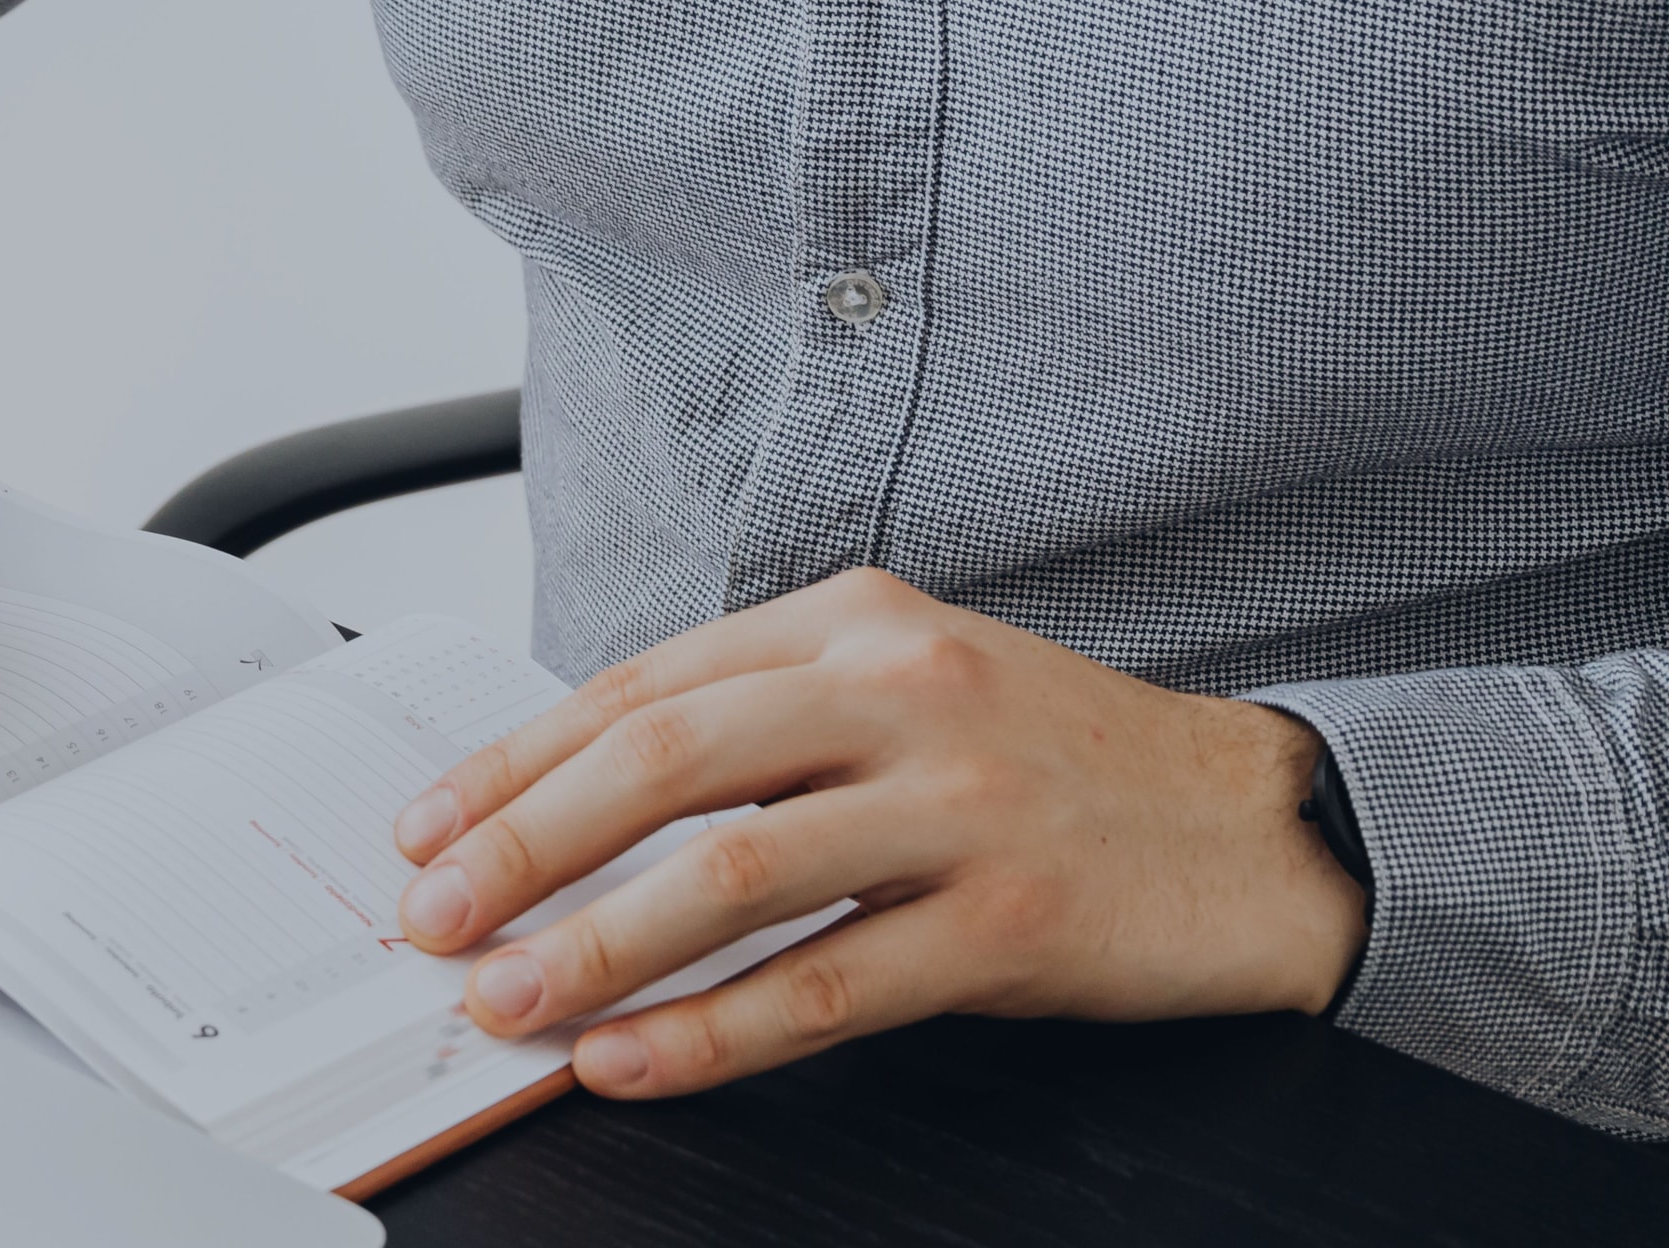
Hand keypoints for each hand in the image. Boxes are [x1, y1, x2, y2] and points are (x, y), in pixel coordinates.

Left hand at [389, 567, 1367, 1097]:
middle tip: (432, 919)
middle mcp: (896, 693)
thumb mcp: (902, 688)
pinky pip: (826, 985)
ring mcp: (957, 804)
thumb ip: (757, 723)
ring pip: (729, 873)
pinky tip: (634, 1059)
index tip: (424, 829)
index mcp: (850, 624)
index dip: (514, 764)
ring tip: (507, 1000)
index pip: (637, 687)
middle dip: (521, 845)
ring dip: (595, 946)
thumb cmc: (1050, 762)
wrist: (1259, 825)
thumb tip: (569, 809)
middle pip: (661, 763)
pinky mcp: (1008, 919)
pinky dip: (711, 1032)